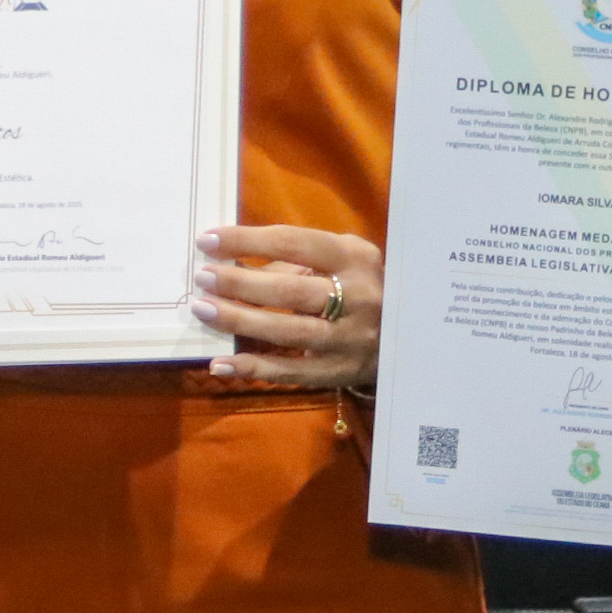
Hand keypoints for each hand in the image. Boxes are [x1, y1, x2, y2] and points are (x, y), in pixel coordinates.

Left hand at [194, 225, 382, 389]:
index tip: (208, 241)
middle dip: (240, 283)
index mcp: (354, 258)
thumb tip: (232, 262)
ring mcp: (351, 338)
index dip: (248, 241)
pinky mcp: (341, 370)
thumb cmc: (359, 285)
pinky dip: (254, 368)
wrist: (409, 335)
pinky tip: (222, 364)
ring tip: (203, 310)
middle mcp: (359, 297)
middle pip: (290, 290)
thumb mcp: (341, 259)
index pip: (294, 243)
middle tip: (202, 278)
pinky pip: (292, 371)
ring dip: (240, 320)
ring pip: (289, 330)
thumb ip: (295, 259)